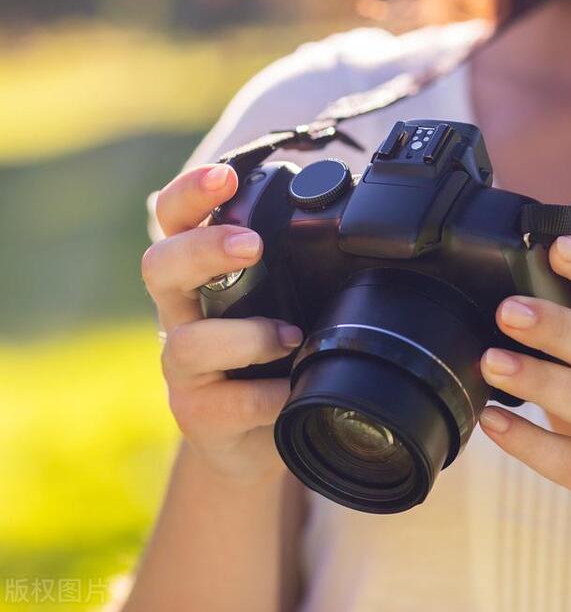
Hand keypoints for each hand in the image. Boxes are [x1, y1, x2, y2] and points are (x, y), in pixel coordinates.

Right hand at [141, 163, 302, 483]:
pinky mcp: (199, 414)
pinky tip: (292, 390)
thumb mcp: (292, 299)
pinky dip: (266, 395)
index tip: (225, 175)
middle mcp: (183, 314)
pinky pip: (226, 402)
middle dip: (202, 250)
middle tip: (249, 246)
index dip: (191, 193)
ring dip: (244, 335)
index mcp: (203, 274)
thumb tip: (369, 210)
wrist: (262, 437)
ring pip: (186, 342)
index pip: (177, 220)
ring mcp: (185, 367)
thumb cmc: (279, 352)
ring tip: (291, 337)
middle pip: (160, 267)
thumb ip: (308, 262)